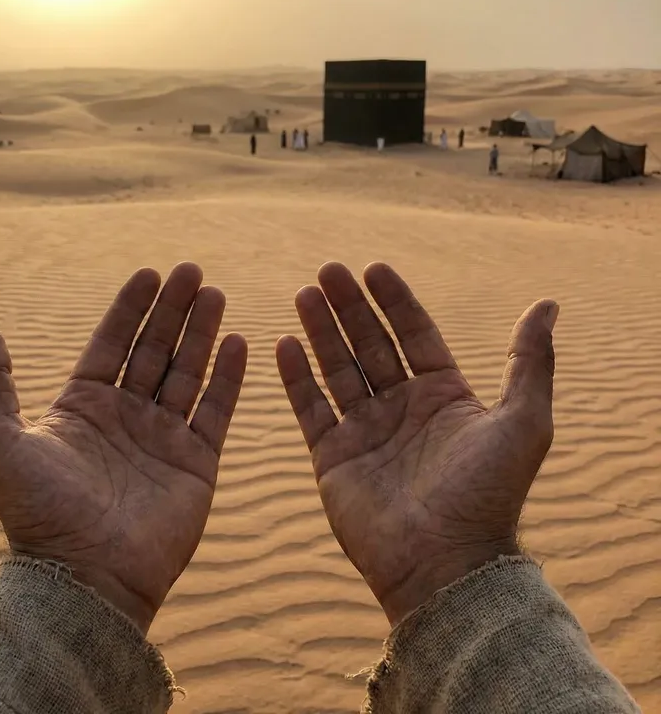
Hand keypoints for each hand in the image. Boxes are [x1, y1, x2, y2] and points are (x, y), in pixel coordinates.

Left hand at [0, 263, 246, 633]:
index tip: (150, 273)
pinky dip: (227, 377)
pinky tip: (236, 341)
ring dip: (202, 332)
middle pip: (155, 350)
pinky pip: (215, 410)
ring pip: (188, 372)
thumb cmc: (38, 512)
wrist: (86, 576)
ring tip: (214, 294)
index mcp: (84, 407)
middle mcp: (126, 417)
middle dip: (173, 310)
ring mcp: (163, 438)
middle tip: (192, 271)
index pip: (112, 343)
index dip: (131, 308)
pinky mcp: (196, 463)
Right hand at [276, 262, 556, 625]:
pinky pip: (310, 409)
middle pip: (370, 345)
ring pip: (337, 369)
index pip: (414, 335)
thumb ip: (530, 360)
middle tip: (329, 270)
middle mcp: (401, 408)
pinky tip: (285, 344)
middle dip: (350, 307)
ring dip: (321, 331)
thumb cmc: (487, 493)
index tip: (374, 268)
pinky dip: (297, 377)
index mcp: (442, 396)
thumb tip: (546, 303)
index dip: (394, 301)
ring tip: (305, 294)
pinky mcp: (333, 457)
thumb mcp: (523, 420)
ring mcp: (365, 432)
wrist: (444, 563)